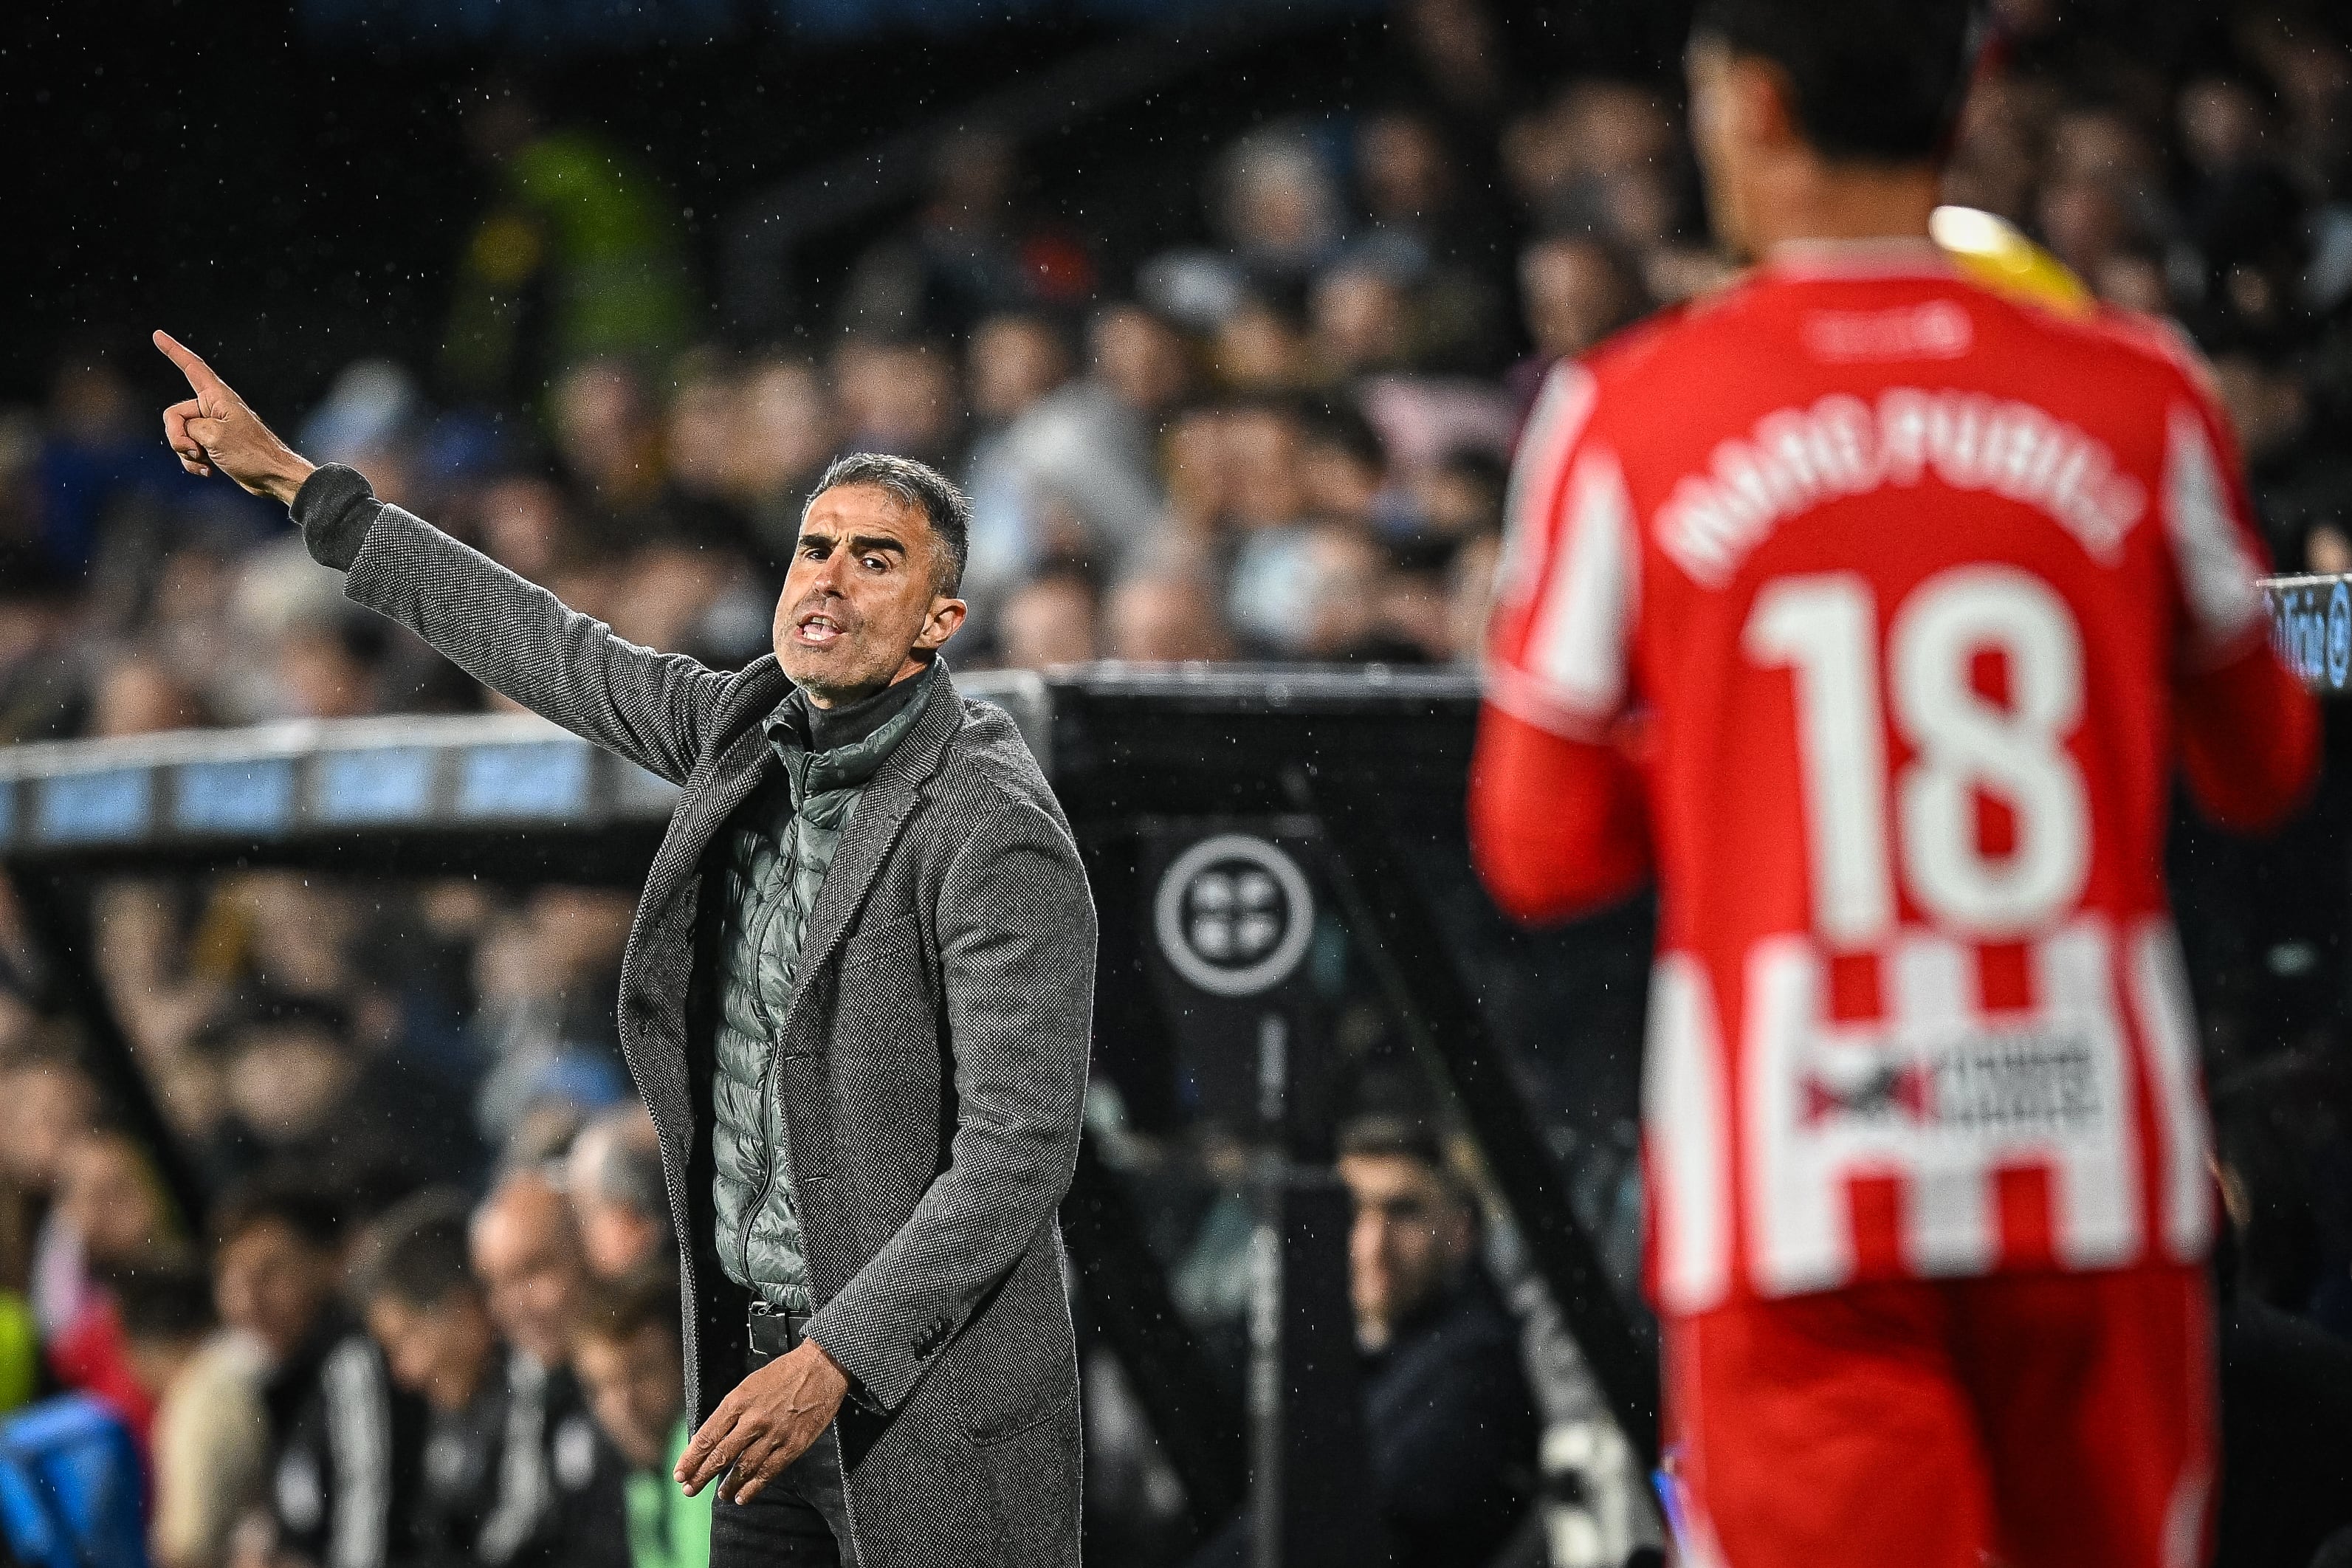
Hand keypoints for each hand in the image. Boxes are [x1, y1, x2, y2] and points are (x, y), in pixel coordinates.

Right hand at [153, 330, 315, 504]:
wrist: (273, 477)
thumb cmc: (251, 453)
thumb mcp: (214, 436)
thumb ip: (189, 428)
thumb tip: (187, 436)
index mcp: (218, 397)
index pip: (192, 367)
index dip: (173, 351)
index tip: (157, 335)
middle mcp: (213, 408)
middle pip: (174, 415)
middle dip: (177, 437)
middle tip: (196, 451)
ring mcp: (212, 428)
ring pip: (179, 436)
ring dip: (187, 454)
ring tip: (208, 461)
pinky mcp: (213, 445)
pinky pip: (189, 451)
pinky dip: (194, 463)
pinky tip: (209, 471)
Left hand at [675, 1338, 849, 1504]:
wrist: (821, 1367)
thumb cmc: (783, 1373)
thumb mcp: (749, 1384)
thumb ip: (732, 1411)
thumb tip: (714, 1438)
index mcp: (738, 1401)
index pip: (707, 1436)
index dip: (691, 1458)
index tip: (680, 1472)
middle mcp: (753, 1419)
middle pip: (720, 1455)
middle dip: (701, 1476)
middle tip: (689, 1490)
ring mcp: (774, 1434)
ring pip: (743, 1467)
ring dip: (728, 1485)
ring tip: (720, 1495)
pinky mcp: (793, 1445)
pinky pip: (769, 1471)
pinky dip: (754, 1487)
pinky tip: (743, 1496)